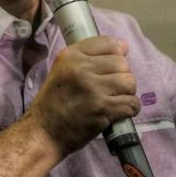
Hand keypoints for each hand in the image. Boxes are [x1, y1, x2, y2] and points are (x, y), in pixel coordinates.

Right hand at [31, 36, 139, 155]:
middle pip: (122, 64)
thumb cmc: (54, 102)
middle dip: (121, 77)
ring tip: (115, 100)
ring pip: (129, 82)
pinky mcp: (102, 109)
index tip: (108, 70)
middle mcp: (81, 68)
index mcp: (71, 55)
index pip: (108, 43)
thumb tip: (124, 46)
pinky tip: (118, 112)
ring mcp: (92, 89)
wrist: (43, 132)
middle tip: (110, 90)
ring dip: (127, 93)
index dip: (115, 56)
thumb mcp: (63, 70)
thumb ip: (91, 56)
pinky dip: (130, 109)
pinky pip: (132, 103)